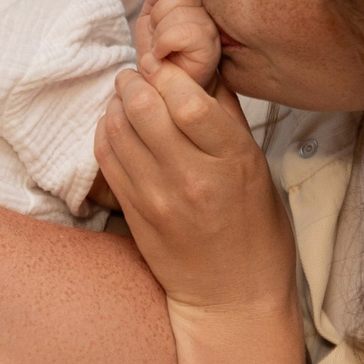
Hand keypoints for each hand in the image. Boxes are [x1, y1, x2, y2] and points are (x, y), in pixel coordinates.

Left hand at [94, 57, 293, 316]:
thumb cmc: (255, 230)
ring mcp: (156, 199)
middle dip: (134, 82)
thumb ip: (227, 117)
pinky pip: (105, 158)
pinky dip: (105, 133)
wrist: (233, 297)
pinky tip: (116, 127)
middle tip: (136, 77)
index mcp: (232, 162)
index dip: (168, 74)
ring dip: (116, 105)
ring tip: (126, 99)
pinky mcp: (132, 214)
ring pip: (116, 130)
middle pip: (143, 109)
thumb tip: (204, 68)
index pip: (187, 101)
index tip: (164, 66)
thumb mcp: (257, 168)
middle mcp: (192, 179)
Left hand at [134, 0, 220, 91]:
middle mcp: (209, 15)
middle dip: (158, 12)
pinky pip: (182, 31)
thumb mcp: (150, 20)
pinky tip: (162, 55)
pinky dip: (163, 43)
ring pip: (181, 11)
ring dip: (159, 31)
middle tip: (155, 35)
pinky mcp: (210, 49)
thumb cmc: (156, 57)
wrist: (159, 90)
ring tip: (160, 48)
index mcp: (195, 5)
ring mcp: (212, 31)